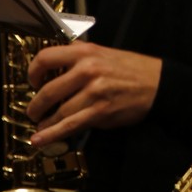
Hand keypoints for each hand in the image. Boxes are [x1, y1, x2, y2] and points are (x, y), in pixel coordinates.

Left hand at [27, 42, 161, 145]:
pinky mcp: (100, 111)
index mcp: (86, 52)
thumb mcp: (103, 53)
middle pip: (48, 90)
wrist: (158, 83)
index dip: (33, 72)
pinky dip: (52, 134)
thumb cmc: (131, 69)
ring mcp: (94, 92)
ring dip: (45, 122)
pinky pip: (70, 125)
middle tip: (33, 111)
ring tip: (40, 126)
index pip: (46, 58)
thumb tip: (54, 67)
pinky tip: (41, 139)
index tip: (33, 82)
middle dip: (36, 106)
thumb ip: (79, 57)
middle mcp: (87, 70)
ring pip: (58, 111)